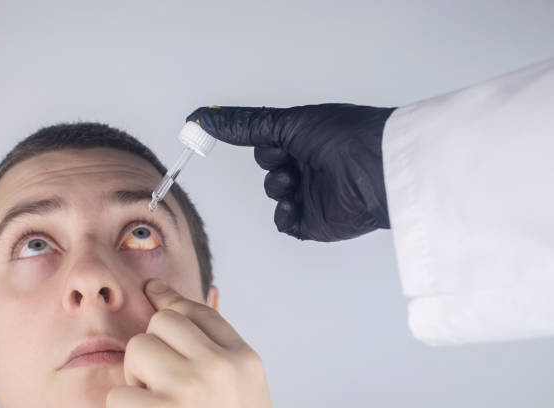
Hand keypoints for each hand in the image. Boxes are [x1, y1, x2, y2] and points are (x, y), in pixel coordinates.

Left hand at [106, 279, 271, 407]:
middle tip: (164, 381)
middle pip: (161, 324)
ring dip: (137, 381)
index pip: (197, 311)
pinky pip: (118, 396)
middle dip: (154, 349)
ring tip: (158, 405)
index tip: (153, 291)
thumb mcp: (242, 384)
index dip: (170, 300)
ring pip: (137, 352)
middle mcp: (219, 368)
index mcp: (243, 359)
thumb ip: (215, 341)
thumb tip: (169, 294)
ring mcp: (188, 393)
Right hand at [187, 103, 395, 240]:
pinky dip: (283, 214)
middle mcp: (309, 165)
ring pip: (274, 193)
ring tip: (296, 179)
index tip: (214, 136)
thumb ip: (246, 125)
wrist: (377, 170)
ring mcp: (311, 194)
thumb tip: (204, 117)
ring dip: (278, 186)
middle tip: (287, 157)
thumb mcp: (289, 124)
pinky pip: (285, 222)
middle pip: (268, 167)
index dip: (254, 140)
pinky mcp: (316, 222)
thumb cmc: (344, 137)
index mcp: (307, 139)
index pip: (268, 141)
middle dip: (272, 162)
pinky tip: (293, 205)